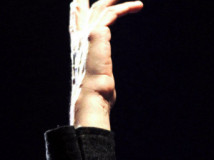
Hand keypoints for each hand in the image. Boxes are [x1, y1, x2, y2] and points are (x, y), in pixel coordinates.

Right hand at [69, 0, 143, 127]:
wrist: (91, 96)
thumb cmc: (96, 94)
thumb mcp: (97, 79)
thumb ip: (99, 73)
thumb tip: (106, 82)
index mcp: (77, 47)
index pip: (75, 21)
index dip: (78, 10)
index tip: (78, 2)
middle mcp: (79, 37)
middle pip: (82, 9)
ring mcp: (87, 34)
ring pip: (100, 7)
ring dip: (117, 0)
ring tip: (136, 2)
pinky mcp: (97, 34)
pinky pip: (112, 13)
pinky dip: (126, 7)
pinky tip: (137, 6)